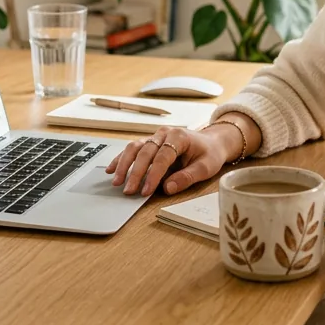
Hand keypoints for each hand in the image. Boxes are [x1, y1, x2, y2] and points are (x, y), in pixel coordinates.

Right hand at [104, 126, 229, 196]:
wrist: (212, 142)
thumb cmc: (209, 154)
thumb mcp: (206, 167)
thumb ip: (187, 177)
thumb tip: (167, 188)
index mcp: (179, 136)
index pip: (162, 157)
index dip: (153, 175)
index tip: (145, 191)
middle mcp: (164, 133)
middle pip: (145, 152)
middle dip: (135, 173)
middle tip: (129, 191)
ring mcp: (155, 136)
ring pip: (134, 148)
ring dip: (124, 165)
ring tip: (117, 182)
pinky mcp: (150, 142)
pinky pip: (132, 149)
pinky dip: (121, 159)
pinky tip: (111, 169)